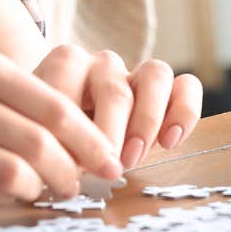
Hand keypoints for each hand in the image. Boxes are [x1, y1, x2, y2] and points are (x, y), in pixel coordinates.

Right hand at [0, 40, 125, 206]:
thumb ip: (2, 90)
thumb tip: (63, 130)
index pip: (53, 106)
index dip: (90, 141)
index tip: (108, 161)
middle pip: (39, 145)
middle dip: (70, 174)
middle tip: (78, 185)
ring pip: (10, 174)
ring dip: (36, 191)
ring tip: (42, 192)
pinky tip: (4, 197)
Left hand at [28, 45, 203, 168]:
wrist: (67, 126)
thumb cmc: (54, 132)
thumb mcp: (42, 132)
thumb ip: (49, 138)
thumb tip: (58, 165)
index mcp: (67, 63)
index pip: (67, 78)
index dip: (65, 124)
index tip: (62, 160)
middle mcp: (103, 62)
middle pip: (115, 90)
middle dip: (111, 135)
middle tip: (103, 169)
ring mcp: (137, 72)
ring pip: (157, 75)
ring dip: (147, 122)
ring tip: (133, 157)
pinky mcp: (168, 89)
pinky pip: (187, 86)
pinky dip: (184, 112)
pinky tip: (169, 141)